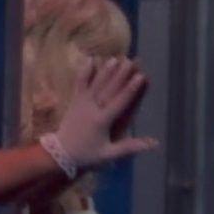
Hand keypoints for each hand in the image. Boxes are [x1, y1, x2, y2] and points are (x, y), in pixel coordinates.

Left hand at [49, 56, 158, 173]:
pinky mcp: (74, 102)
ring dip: (105, 71)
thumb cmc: (86, 155)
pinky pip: (79, 84)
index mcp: (102, 121)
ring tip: (114, 59)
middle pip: (108, 89)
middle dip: (120, 74)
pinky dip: (84, 72)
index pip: (119, 102)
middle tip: (130, 61)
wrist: (59, 154)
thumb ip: (130, 147)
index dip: (130, 89)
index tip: (140, 76)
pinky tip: (90, 60)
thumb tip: (154, 143)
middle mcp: (92, 109)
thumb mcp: (109, 154)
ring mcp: (81, 104)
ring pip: (95, 84)